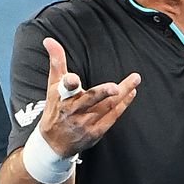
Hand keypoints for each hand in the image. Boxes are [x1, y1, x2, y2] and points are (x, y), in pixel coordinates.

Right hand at [39, 37, 139, 158]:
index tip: (73, 79)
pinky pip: (111, 117)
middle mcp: (72, 112)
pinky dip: (123, 105)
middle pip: (90, 100)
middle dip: (103, 92)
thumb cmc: (55, 109)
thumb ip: (56, 62)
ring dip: (122, 94)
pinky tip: (131, 93)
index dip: (68, 83)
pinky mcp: (94, 133)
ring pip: (106, 107)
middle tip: (116, 87)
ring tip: (134, 80)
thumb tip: (49, 39)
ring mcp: (84, 124)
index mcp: (61, 98)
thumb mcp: (53, 86)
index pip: (64, 89)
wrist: (53, 143)